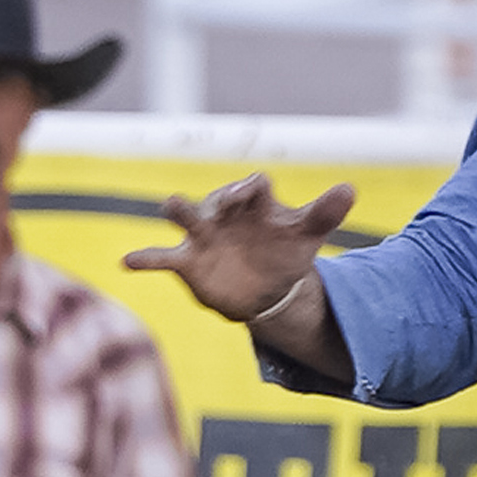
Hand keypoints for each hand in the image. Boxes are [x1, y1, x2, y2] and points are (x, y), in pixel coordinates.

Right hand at [123, 173, 358, 324]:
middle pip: (217, 198)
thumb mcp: (308, 235)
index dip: (252, 188)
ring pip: (187, 218)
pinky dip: (144, 259)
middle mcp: (226, 215)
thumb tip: (350, 189)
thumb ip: (325, 213)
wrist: (267, 289)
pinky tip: (126, 261)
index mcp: (257, 205)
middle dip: (219, 199)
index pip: (253, 187)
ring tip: (170, 206)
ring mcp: (204, 237)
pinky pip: (162, 258)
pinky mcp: (188, 262)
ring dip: (179, 211)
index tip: (252, 192)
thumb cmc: (286, 251)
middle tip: (221, 202)